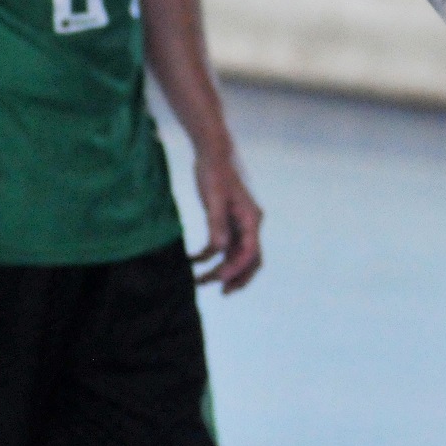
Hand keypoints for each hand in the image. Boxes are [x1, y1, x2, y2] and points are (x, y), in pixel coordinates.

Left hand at [189, 147, 263, 294]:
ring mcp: (240, 224)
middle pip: (251, 259)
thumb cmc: (214, 172)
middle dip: (237, 277)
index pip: (250, 251)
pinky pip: (224, 246)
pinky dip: (211, 256)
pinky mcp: (228, 221)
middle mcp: (250, 224)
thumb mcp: (213, 198)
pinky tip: (194, 260)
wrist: (213, 153)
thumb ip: (217, 224)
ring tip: (201, 281)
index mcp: (251, 219)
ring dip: (222, 269)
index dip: (237, 269)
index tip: (219, 279)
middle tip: (221, 292)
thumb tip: (218, 250)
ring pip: (237, 255)